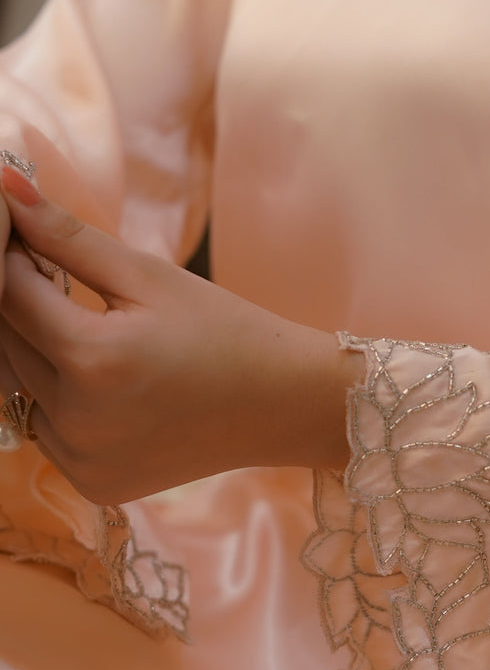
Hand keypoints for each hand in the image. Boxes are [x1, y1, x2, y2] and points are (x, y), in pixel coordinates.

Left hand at [0, 172, 358, 502]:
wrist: (282, 406)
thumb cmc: (224, 331)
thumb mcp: (150, 276)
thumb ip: (68, 237)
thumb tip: (5, 186)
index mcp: (94, 359)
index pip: (10, 294)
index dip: (13, 258)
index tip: (28, 237)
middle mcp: (79, 419)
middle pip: (9, 344)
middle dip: (25, 306)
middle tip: (65, 284)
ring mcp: (83, 460)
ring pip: (21, 389)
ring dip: (39, 356)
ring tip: (97, 338)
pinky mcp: (93, 483)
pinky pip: (48, 430)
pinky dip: (61, 404)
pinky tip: (109, 388)